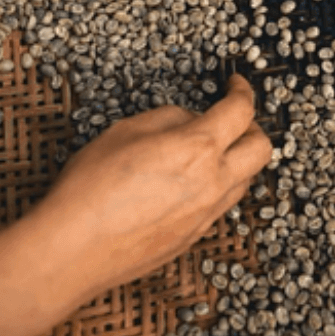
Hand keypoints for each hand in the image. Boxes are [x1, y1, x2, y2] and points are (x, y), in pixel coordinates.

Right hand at [34, 75, 270, 294]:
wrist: (72, 250)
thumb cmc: (89, 189)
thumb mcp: (125, 131)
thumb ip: (168, 118)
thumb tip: (189, 120)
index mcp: (198, 149)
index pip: (241, 111)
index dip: (243, 91)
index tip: (236, 85)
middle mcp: (213, 183)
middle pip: (262, 149)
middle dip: (253, 127)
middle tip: (230, 119)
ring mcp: (206, 215)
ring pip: (244, 181)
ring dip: (235, 161)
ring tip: (205, 152)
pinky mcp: (193, 238)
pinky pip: (220, 206)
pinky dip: (215, 188)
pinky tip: (186, 184)